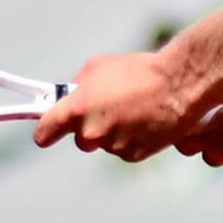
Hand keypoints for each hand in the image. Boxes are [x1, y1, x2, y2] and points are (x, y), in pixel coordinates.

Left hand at [34, 48, 192, 159]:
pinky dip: (132, 138)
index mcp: (78, 110)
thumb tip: (73, 96)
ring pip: (105, 143)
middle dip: (89, 126)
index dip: (45, 131)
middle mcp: (91, 133)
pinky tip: (144, 120)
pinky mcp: (133, 156)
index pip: (45, 130)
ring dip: (113, 130)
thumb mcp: (98, 67)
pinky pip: (124, 148)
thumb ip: (78, 87)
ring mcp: (113, 147)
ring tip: (134, 108)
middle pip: (80, 138)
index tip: (44, 133)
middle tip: (109, 106)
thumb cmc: (140, 72)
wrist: (179, 87)